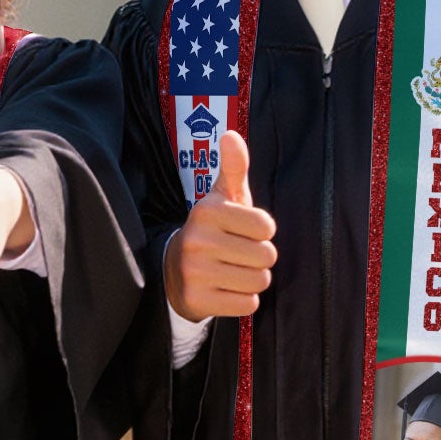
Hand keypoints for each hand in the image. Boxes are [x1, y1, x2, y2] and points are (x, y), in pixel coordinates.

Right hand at [164, 130, 276, 318]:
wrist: (173, 270)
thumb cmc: (212, 230)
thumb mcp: (221, 197)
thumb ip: (233, 167)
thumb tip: (231, 135)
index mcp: (207, 210)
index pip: (267, 227)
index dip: (262, 231)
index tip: (242, 231)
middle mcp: (197, 240)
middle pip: (267, 256)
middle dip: (259, 258)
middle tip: (237, 254)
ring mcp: (195, 272)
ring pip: (259, 281)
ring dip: (252, 279)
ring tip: (232, 271)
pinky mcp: (197, 300)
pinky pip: (247, 304)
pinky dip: (242, 299)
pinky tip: (225, 289)